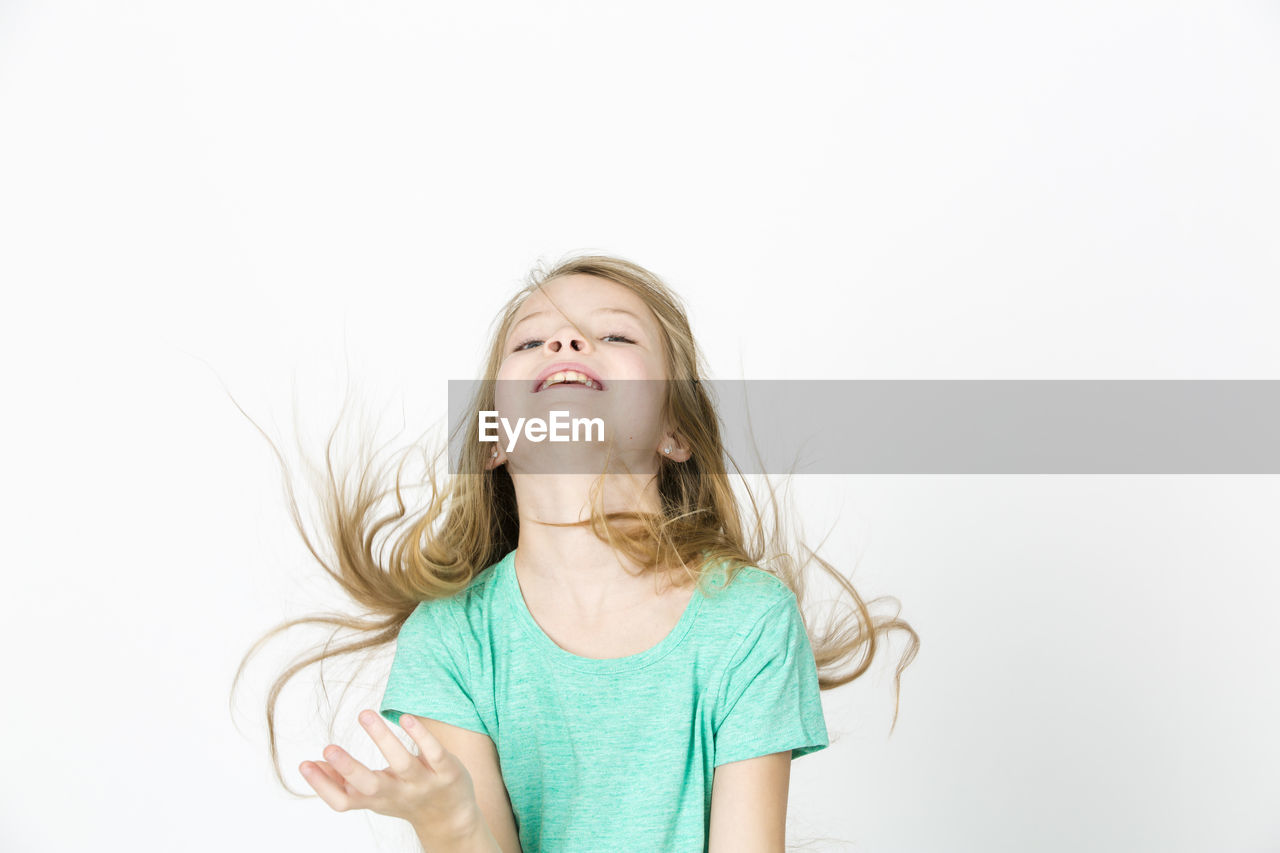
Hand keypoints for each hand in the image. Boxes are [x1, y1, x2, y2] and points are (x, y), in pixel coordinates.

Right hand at [300, 710, 483, 838]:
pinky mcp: (446, 772)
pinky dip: (420, 736)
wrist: (451, 818)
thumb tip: (309, 764)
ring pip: (402, 764)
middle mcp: (396, 793)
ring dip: (383, 738)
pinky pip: (434, 753)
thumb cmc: (402, 798)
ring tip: (364, 713)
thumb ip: (342, 781)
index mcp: (374, 799)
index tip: (304, 764)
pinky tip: (405, 717)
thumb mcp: (372, 795)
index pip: (343, 801)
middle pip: (369, 785)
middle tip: (328, 748)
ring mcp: (422, 783)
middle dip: (348, 768)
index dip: (323, 786)